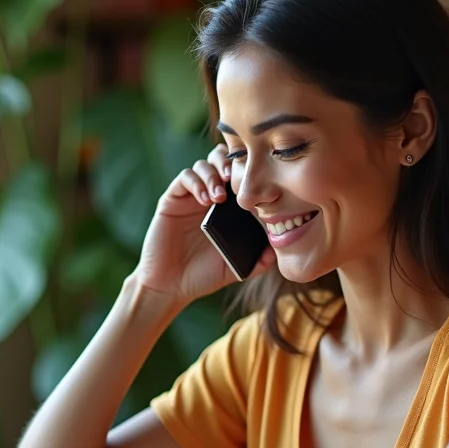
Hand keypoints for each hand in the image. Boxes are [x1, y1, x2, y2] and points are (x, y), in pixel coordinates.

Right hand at [132, 145, 274, 304]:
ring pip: (203, 165)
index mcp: (227, 208)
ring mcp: (190, 197)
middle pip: (221, 161)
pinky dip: (197, 183)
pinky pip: (185, 178)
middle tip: (236, 180)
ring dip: (214, 175)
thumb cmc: (202, 276)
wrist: (170, 286)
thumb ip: (257, 260)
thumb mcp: (235, 267)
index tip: (260, 183)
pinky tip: (205, 200)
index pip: (239, 176)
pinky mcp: (172, 199)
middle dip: (230, 164)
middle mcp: (209, 197)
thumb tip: (278, 250)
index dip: (249, 171)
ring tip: (220, 198)